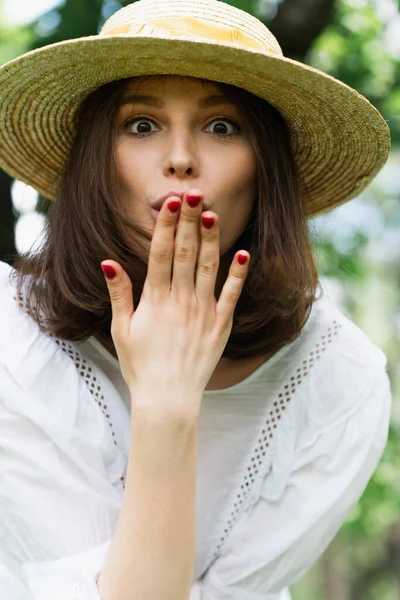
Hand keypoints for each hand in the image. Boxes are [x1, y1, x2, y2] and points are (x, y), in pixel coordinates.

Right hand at [101, 189, 249, 421]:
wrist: (168, 398)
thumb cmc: (141, 364)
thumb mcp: (121, 329)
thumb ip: (119, 293)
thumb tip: (108, 261)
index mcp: (155, 299)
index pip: (162, 253)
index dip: (167, 225)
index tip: (172, 202)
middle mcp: (181, 300)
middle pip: (186, 252)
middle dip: (190, 220)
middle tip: (195, 193)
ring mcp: (204, 312)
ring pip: (209, 267)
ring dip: (212, 239)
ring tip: (213, 212)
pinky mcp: (221, 325)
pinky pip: (231, 295)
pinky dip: (238, 274)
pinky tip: (243, 253)